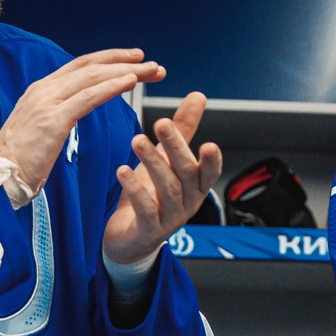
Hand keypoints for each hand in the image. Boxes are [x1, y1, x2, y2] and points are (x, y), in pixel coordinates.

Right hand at [0, 49, 163, 195]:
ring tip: (152, 71)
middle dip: (125, 62)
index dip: (110, 59)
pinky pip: (88, 98)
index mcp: (40, 90)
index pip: (80, 66)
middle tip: (154, 64)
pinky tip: (131, 82)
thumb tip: (74, 109)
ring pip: (93, 77)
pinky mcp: (53, 120)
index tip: (135, 59)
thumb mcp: (39, 128)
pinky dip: (112, 87)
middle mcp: (43, 90)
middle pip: (91, 66)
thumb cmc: (20, 162)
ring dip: (127, 71)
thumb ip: (56, 113)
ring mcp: (46, 102)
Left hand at [103, 91, 223, 264]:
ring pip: (167, 189)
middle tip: (160, 123)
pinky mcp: (148, 231)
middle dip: (175, 148)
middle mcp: (188, 203)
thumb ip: (184, 130)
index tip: (208, 144)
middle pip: (185, 174)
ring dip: (153, 162)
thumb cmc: (152, 194)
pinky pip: (145, 209)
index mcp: (196, 186)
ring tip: (137, 140)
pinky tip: (123, 171)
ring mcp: (170, 219)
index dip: (211, 161)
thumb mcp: (168, 160)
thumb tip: (199, 95)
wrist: (130, 239)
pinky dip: (135, 189)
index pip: (209, 172)